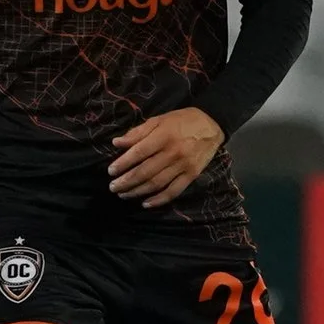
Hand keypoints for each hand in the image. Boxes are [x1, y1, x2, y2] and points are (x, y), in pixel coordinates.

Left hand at [108, 107, 224, 207]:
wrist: (212, 125)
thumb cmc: (182, 120)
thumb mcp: (159, 120)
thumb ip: (138, 132)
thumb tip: (117, 143)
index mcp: (163, 136)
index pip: (139, 153)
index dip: (123, 163)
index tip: (111, 171)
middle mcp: (173, 153)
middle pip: (145, 171)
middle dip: (127, 181)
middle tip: (113, 187)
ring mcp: (183, 166)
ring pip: (157, 183)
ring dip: (137, 191)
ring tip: (123, 194)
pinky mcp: (191, 175)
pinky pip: (173, 191)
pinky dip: (159, 200)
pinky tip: (145, 203)